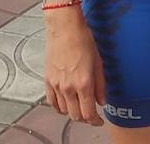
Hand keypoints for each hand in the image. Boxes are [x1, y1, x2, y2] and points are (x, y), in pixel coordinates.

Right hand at [43, 7, 105, 125]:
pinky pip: (51, 102)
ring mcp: (56, 85)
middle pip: (75, 115)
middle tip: (91, 114)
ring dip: (72, 112)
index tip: (99, 121)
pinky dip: (59, 107)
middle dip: (85, 118)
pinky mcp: (47, 81)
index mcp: (84, 83)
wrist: (64, 28)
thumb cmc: (83, 40)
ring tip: (80, 106)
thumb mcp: (98, 62)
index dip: (95, 121)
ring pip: (63, 111)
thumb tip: (102, 100)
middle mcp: (68, 87)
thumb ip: (100, 85)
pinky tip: (65, 103)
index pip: (88, 113)